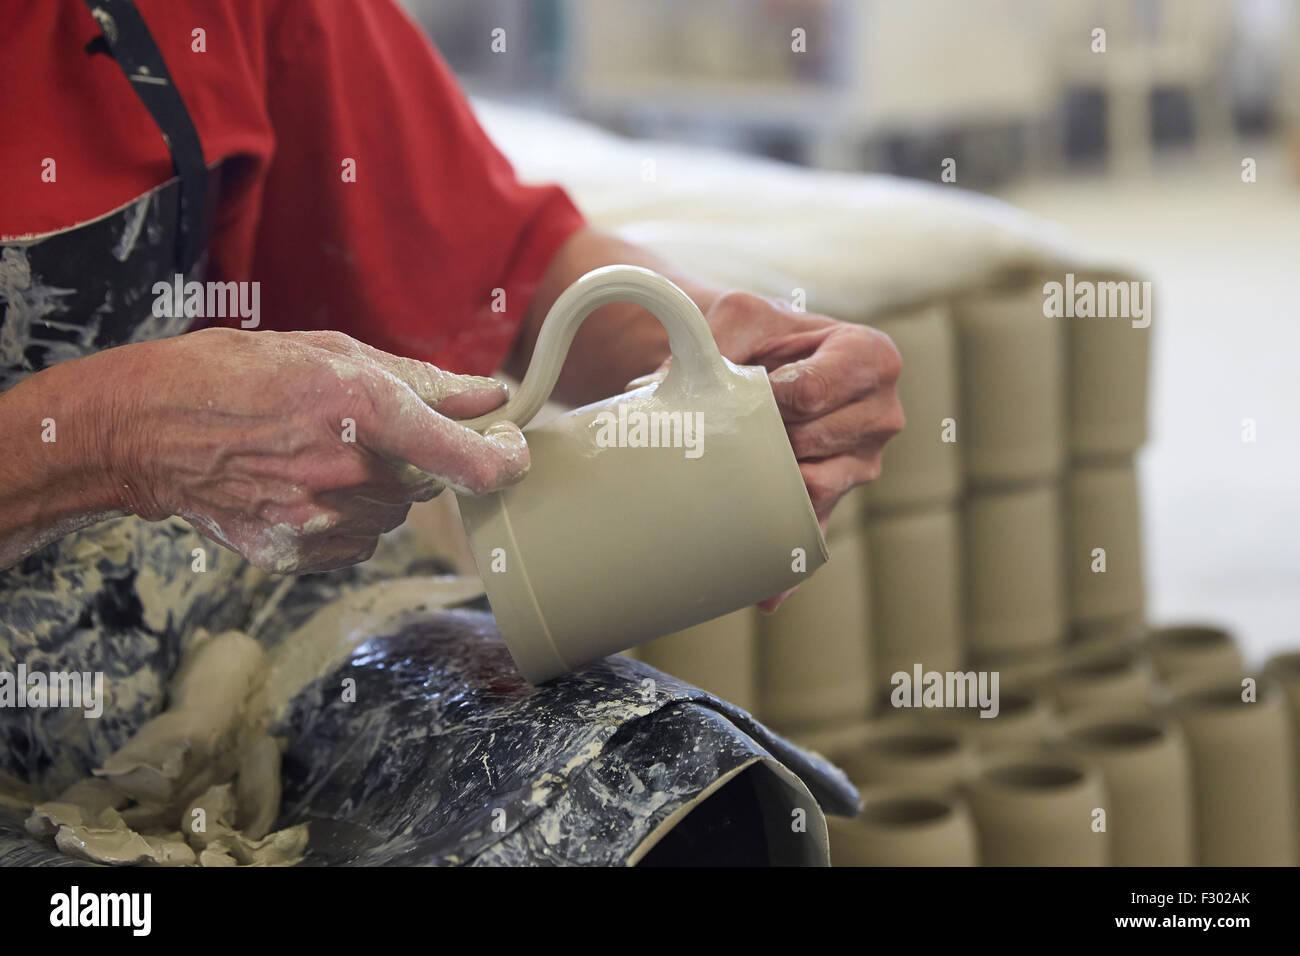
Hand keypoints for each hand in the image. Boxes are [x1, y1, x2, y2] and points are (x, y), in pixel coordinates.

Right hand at [107, 328, 528, 572]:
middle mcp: (347, 470)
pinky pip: (359, 541)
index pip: (469, 462)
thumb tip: (490, 398)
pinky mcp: (297, 554)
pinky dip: (348, 516)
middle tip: (359, 428)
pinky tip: (304, 484)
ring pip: (393, 513)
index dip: (506, 461)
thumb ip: (423, 381)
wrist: (148, 427)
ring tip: (319, 452)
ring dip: (378, 486)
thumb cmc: (240, 375)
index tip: (511, 448)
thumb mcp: (335, 354)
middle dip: (414, 456)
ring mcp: (320, 519)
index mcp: (363, 407)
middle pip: (428, 482)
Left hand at [628, 291, 903, 608]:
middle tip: (740, 422)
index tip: (753, 389)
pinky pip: (813, 537)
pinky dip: (786, 564)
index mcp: (872, 358)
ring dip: (769, 478)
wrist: (752, 361)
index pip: (821, 389)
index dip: (777, 393)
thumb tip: (667, 386)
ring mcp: (861, 465)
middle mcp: (881, 415)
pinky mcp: (832, 503)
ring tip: (743, 458)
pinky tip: (767, 593)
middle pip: (816, 440)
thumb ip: (715, 340)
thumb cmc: (755, 335)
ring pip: (813, 487)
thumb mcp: (738, 317)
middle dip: (769, 434)